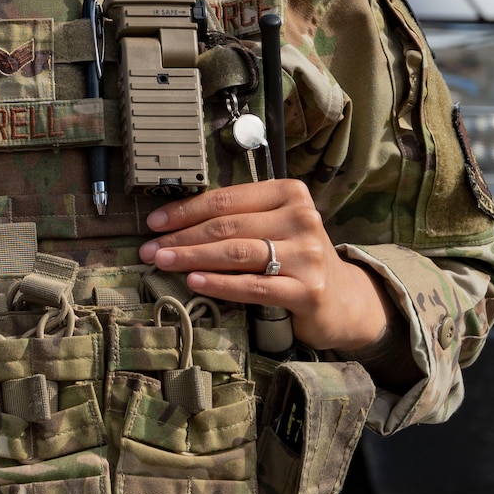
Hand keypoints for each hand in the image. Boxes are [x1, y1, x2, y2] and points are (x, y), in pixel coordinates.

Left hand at [141, 179, 394, 352]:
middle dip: (181, 237)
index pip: (226, 199)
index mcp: (290, 194)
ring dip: (192, 258)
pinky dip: (220, 284)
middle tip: (149, 249)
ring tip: (162, 262)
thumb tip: (173, 222)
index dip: (185, 211)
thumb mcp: (273, 227)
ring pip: (236, 253)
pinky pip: (253, 286)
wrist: (344, 299)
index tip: (154, 222)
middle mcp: (302, 218)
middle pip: (227, 226)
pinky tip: (195, 282)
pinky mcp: (309, 290)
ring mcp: (307, 255)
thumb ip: (238, 218)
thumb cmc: (296, 257)